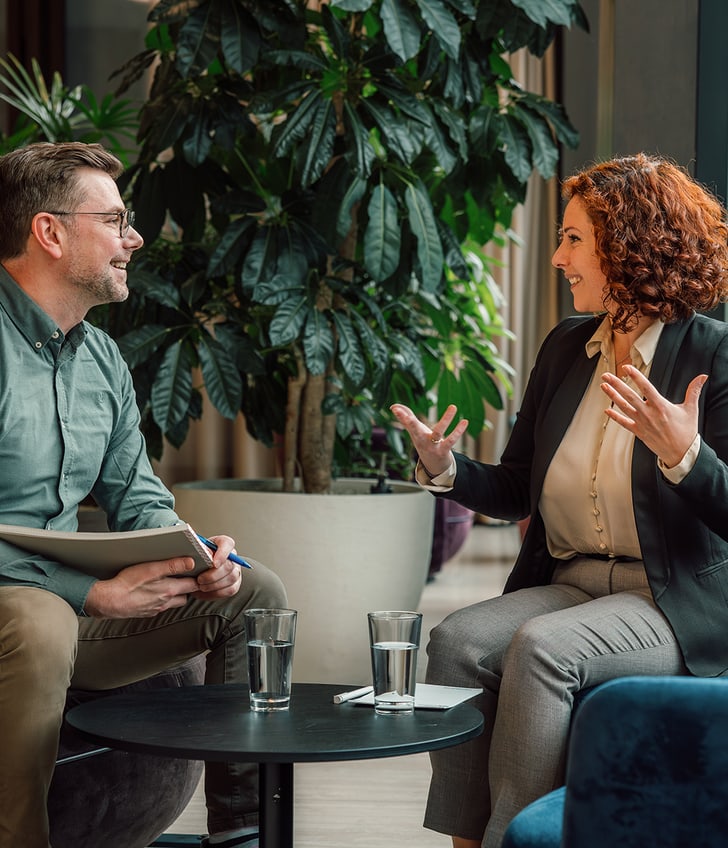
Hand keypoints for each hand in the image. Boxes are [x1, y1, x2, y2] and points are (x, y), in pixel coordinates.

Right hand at [84, 556, 199, 617]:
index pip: (193, 585)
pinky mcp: (147, 613)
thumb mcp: (151, 569)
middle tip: (184, 577)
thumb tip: (191, 562)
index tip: (197, 572)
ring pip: (174, 603)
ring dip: (175, 595)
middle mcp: (166, 602)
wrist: (109, 601)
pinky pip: (160, 607)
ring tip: (169, 584)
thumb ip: (172, 565)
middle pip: (186, 596)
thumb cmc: (127, 583)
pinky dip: (161, 600)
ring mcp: (156, 609)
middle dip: (188, 587)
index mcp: (170, 590)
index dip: (197, 578)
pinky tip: (153, 593)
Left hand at [191, 534, 242, 599]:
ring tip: (200, 586)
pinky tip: (205, 592)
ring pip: (231, 578)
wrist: (195, 570)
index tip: (214, 563)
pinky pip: (230, 590)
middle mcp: (232, 556)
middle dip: (213, 575)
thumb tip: (203, 553)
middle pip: (229, 565)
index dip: (222, 554)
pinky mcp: (235, 583)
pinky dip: (216, 593)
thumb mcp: (193, 551)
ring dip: (214, 585)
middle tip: (200, 579)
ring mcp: (235, 570)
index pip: (227, 544)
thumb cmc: (195, 558)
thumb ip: (198, 550)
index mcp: (222, 543)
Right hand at [390, 403, 467, 476]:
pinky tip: (465, 422)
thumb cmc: (424, 444)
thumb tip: (394, 406)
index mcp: (415, 434)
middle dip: (410, 422)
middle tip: (406, 414)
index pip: (406, 423)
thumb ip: (406, 418)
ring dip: (446, 419)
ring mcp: (432, 446)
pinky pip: (451, 440)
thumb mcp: (415, 432)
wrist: (434, 466)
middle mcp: (421, 440)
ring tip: (453, 407)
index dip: (401, 416)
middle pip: (415, 429)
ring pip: (438, 432)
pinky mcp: (443, 450)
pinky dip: (458, 431)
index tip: (395, 408)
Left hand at [600, 366, 706, 467]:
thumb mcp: (691, 409)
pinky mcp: (638, 432)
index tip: (627, 368)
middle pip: (629, 396)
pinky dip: (615, 417)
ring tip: (604, 386)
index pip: (646, 387)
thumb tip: (702, 377)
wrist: (681, 453)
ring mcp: (642, 423)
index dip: (636, 376)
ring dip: (612, 396)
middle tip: (606, 375)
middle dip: (616, 384)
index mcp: (661, 406)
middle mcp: (648, 413)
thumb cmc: (686, 431)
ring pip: (623, 407)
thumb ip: (693, 391)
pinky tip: (607, 410)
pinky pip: (624, 423)